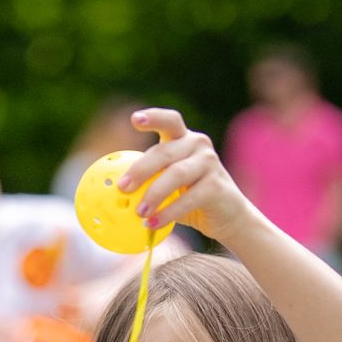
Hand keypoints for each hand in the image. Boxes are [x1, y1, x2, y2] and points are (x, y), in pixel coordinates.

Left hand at [117, 110, 257, 247]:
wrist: (228, 216)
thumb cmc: (191, 198)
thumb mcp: (168, 185)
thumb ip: (148, 180)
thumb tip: (113, 190)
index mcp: (183, 139)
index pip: (169, 121)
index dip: (153, 117)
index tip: (135, 120)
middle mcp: (198, 145)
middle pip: (164, 152)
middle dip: (140, 170)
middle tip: (123, 188)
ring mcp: (210, 163)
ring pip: (176, 174)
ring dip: (153, 194)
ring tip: (139, 212)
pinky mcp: (217, 186)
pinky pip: (188, 199)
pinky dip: (168, 212)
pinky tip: (153, 223)